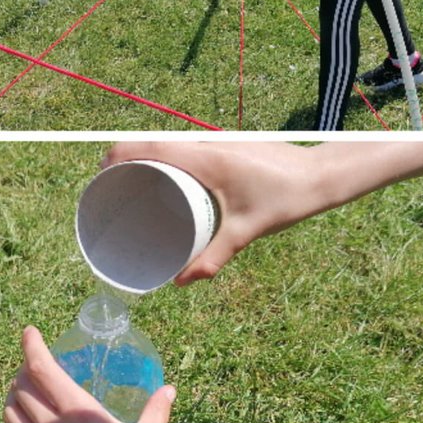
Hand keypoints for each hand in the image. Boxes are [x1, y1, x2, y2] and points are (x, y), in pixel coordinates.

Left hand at [4, 326, 174, 422]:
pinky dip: (11, 416)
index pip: (43, 371)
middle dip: (23, 367)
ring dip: (14, 391)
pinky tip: (25, 417)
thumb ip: (156, 414)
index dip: (32, 348)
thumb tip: (169, 390)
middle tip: (35, 357)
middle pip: (21, 387)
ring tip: (26, 383)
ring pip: (9, 410)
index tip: (30, 331)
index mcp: (77, 411)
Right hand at [102, 142, 322, 283]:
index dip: (119, 155)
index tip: (100, 176)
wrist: (322, 175)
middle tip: (111, 189)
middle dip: (128, 159)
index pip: (150, 145)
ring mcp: (222, 140)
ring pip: (174, 142)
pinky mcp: (232, 145)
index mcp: (208, 157)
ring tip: (133, 186)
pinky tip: (169, 178)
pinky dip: (171, 156)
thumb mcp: (247, 230)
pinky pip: (190, 145)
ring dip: (150, 156)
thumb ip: (214, 256)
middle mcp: (211, 142)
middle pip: (156, 141)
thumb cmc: (287, 198)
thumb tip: (180, 282)